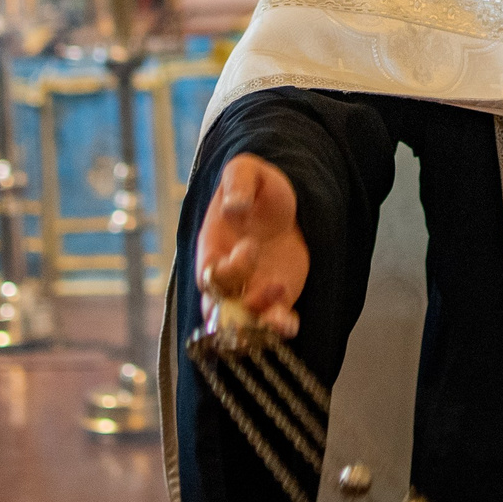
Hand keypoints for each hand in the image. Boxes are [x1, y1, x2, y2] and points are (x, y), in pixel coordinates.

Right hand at [194, 154, 306, 337]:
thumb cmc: (260, 188)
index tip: (251, 245)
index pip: (211, 274)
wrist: (287, 206)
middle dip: (242, 309)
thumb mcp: (248, 172)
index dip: (230, 267)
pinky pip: (270, 326)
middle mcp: (227, 278)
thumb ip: (237, 183)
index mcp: (213, 250)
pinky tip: (291, 322)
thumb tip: (233, 209)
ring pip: (242, 326)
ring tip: (282, 319)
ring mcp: (249, 292)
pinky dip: (279, 329)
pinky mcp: (274, 300)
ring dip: (260, 327)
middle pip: (219, 311)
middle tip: (274, 286)